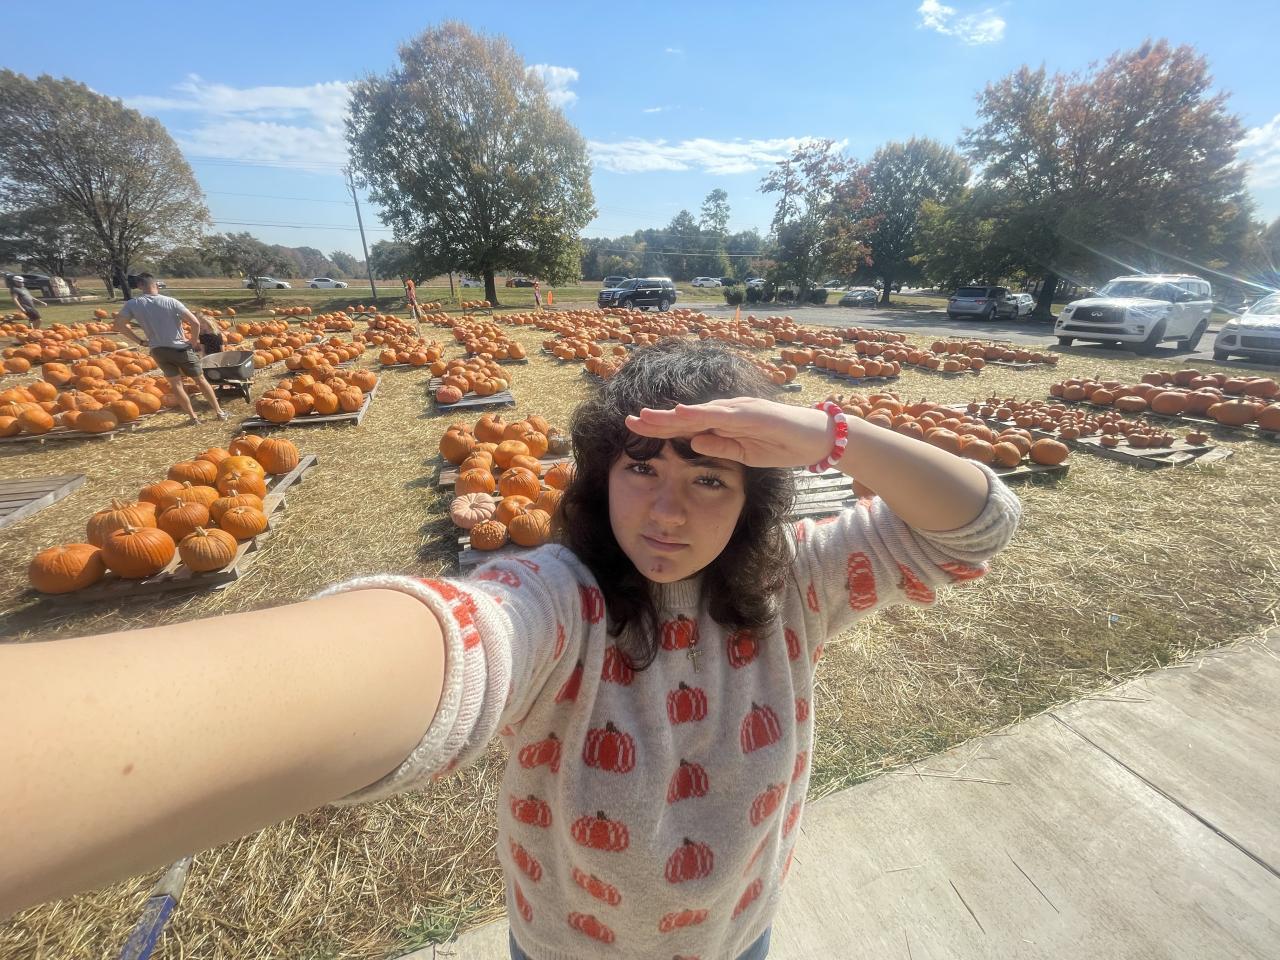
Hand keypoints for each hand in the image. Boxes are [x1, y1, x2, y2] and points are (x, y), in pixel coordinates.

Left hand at [625, 397, 833, 468]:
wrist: (819, 438)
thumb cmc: (783, 446)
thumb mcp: (745, 455)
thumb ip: (720, 448)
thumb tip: (691, 444)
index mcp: (724, 422)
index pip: (686, 425)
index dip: (660, 427)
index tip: (635, 430)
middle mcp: (728, 411)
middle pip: (686, 415)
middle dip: (656, 419)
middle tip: (627, 421)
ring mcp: (739, 409)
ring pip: (698, 412)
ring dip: (671, 415)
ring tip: (645, 417)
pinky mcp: (753, 412)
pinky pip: (723, 414)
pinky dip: (702, 413)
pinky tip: (683, 413)